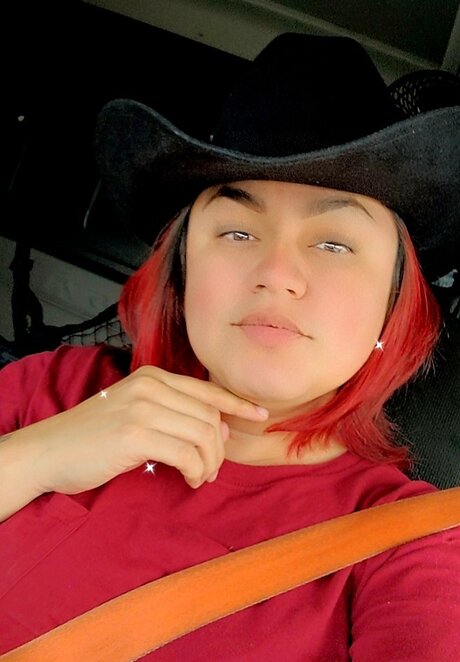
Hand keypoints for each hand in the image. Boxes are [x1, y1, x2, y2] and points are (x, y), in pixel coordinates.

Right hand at [29, 365, 267, 494]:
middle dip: (219, 449)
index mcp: (152, 377)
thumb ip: (174, 414)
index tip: (259, 415)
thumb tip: (220, 428)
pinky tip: (188, 480)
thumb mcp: (134, 412)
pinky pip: (187, 454)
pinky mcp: (135, 434)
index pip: (206, 390)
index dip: (237, 404)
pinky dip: (195, 471)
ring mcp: (143, 408)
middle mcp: (150, 387)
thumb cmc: (92, 437)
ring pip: (203, 436)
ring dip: (209, 464)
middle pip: (209, 417)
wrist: (48, 451)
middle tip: (211, 471)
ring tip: (199, 478)